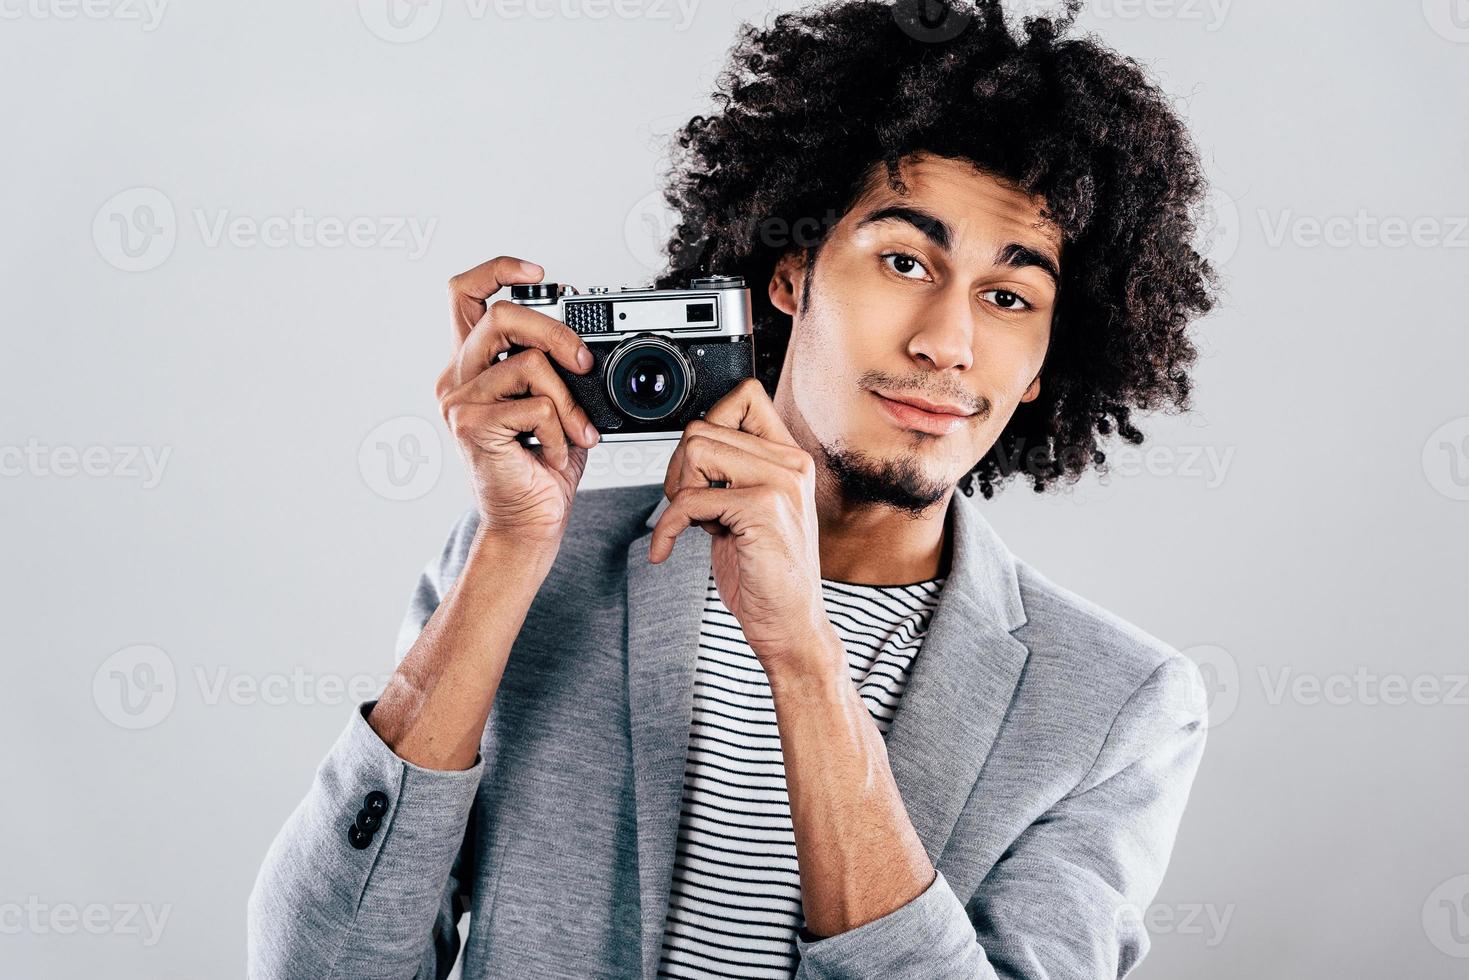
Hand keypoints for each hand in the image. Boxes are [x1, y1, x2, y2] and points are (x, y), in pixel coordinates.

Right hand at [437, 256, 602, 546]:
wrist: (529, 523)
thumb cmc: (541, 468)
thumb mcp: (557, 406)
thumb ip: (558, 369)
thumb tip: (586, 342)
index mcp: (473, 365)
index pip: (464, 294)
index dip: (497, 270)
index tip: (538, 272)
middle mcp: (457, 377)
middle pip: (501, 314)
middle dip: (557, 332)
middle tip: (584, 363)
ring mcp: (459, 401)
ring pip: (529, 363)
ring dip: (569, 400)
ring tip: (574, 432)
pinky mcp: (471, 426)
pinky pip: (537, 406)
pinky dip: (562, 431)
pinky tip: (554, 453)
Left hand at [649, 378, 834, 675]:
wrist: (791, 627)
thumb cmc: (766, 576)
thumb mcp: (747, 514)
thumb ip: (730, 474)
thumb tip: (688, 446)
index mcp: (789, 459)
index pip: (744, 396)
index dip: (708, 420)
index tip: (698, 465)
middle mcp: (790, 463)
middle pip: (704, 426)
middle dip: (679, 468)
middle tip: (687, 507)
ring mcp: (780, 483)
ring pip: (696, 449)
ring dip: (678, 490)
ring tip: (693, 523)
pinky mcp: (763, 509)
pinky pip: (690, 499)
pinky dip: (666, 527)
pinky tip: (666, 549)